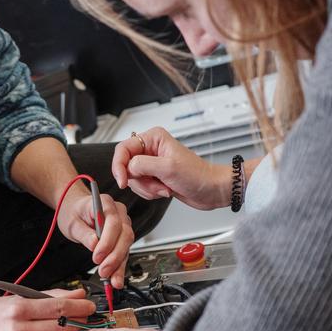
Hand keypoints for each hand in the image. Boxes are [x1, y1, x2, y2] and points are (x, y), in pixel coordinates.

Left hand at [58, 190, 133, 288]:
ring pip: (127, 246)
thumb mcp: (72, 222)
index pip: (113, 222)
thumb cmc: (73, 211)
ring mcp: (123, 225)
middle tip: (103, 271)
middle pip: (125, 235)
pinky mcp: (121, 237)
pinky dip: (119, 266)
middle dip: (115, 256)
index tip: (97, 256)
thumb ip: (84, 233)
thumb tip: (94, 245)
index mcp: (106, 203)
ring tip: (111, 280)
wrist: (75, 209)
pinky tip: (115, 278)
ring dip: (119, 264)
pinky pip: (123, 252)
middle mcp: (119, 213)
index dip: (108, 241)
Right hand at [112, 127, 230, 210]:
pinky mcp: (154, 176)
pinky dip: (151, 192)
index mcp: (153, 138)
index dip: (119, 166)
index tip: (123, 181)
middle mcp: (150, 149)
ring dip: (147, 188)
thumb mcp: (168, 168)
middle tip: (156, 184)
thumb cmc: (198, 175)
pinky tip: (165, 190)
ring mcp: (152, 163)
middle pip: (126, 166)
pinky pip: (141, 186)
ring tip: (164, 187)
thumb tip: (127, 168)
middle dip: (139, 181)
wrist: (212, 190)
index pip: (123, 149)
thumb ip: (142, 165)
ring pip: (133, 179)